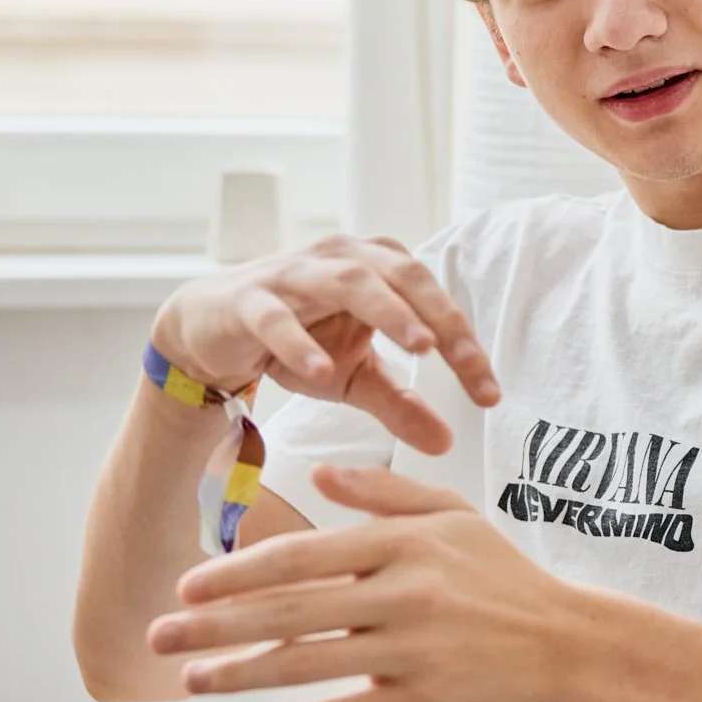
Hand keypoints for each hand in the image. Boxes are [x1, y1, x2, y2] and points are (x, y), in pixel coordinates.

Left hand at [146, 465, 600, 701]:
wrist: (568, 643)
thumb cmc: (504, 576)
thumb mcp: (453, 515)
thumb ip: (384, 494)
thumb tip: (317, 472)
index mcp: (403, 543)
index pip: (303, 555)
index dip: (238, 571)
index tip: (188, 584)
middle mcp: (402, 593)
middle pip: (289, 611)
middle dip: (215, 625)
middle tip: (159, 636)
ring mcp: (411, 649)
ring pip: (306, 665)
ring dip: (238, 676)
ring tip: (190, 681)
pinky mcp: (423, 699)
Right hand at [150, 235, 499, 453]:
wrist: (211, 331)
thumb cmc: (297, 341)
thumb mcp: (355, 378)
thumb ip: (400, 404)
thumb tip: (447, 443)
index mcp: (378, 268)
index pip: (433, 299)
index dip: (465, 341)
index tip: (490, 392)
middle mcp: (342, 258)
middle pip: (402, 277)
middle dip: (440, 319)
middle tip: (467, 363)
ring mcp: (294, 274)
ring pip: (348, 281)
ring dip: (387, 311)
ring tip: (418, 346)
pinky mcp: (248, 300)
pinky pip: (276, 317)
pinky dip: (299, 341)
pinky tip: (321, 369)